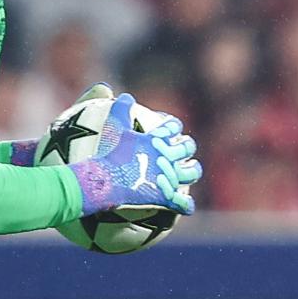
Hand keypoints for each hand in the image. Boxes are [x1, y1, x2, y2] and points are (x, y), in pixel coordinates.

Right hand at [70, 94, 201, 215]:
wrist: (104, 181)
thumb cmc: (107, 154)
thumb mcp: (112, 126)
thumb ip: (118, 109)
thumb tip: (119, 93)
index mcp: (156, 139)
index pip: (172, 127)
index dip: (174, 127)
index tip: (173, 128)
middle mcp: (167, 156)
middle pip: (187, 147)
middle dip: (187, 147)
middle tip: (184, 150)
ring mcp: (168, 176)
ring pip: (191, 173)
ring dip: (192, 171)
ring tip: (191, 171)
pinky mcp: (166, 196)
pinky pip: (182, 203)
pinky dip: (185, 205)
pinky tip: (186, 206)